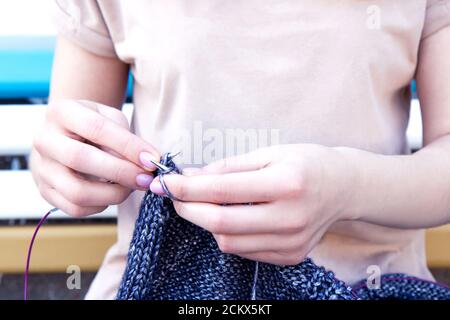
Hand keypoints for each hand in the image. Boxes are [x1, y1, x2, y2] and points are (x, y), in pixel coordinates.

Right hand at [31, 100, 159, 216]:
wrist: (67, 135)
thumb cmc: (96, 125)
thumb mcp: (110, 118)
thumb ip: (126, 137)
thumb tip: (145, 162)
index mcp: (62, 112)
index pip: (96, 129)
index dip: (128, 146)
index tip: (152, 159)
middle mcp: (45, 139)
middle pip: (80, 159)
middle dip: (121, 172)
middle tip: (146, 179)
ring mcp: (42, 168)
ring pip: (77, 191)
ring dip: (113, 193)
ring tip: (132, 187)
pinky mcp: (45, 191)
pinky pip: (76, 208)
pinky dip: (102, 204)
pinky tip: (113, 193)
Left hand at [150, 144, 356, 264]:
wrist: (344, 187)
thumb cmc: (306, 162)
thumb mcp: (269, 153)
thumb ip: (228, 167)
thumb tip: (191, 177)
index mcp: (286, 183)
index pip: (222, 190)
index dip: (186, 188)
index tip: (166, 183)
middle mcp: (291, 218)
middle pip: (220, 223)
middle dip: (188, 210)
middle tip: (175, 196)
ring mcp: (292, 242)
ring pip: (228, 242)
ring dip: (207, 223)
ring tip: (204, 204)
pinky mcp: (291, 255)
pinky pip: (245, 250)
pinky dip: (228, 234)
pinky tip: (231, 217)